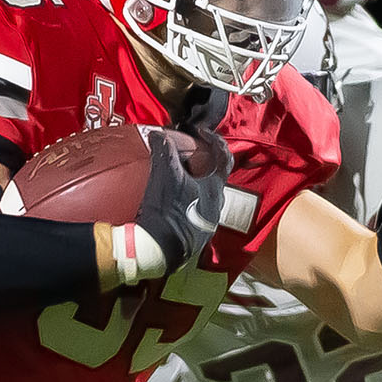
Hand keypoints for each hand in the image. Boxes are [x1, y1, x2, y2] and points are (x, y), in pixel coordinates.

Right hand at [121, 124, 230, 283]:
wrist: (160, 249)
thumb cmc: (167, 211)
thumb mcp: (164, 176)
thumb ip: (164, 152)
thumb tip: (158, 134)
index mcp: (214, 189)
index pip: (223, 157)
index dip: (214, 140)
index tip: (201, 132)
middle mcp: (217, 206)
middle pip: (216, 178)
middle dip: (204, 164)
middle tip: (190, 154)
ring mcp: (208, 222)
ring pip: (207, 196)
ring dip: (197, 184)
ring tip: (181, 177)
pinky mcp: (198, 235)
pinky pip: (198, 212)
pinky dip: (190, 201)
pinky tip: (177, 201)